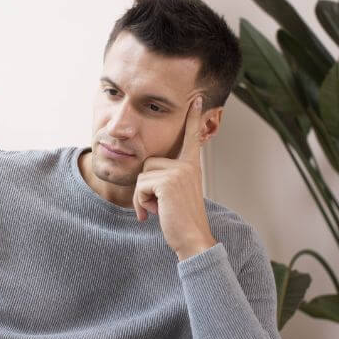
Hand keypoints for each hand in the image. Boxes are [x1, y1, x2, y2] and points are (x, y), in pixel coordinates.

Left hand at [133, 95, 216, 260]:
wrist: (192, 240)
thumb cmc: (181, 221)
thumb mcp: (177, 194)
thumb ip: (169, 179)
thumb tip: (148, 175)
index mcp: (192, 167)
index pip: (192, 138)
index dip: (194, 118)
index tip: (198, 99)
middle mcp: (188, 166)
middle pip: (148, 163)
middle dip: (144, 187)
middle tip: (157, 206)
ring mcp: (179, 172)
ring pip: (142, 175)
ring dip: (142, 196)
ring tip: (157, 209)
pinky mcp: (167, 182)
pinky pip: (140, 186)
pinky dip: (140, 203)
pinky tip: (153, 213)